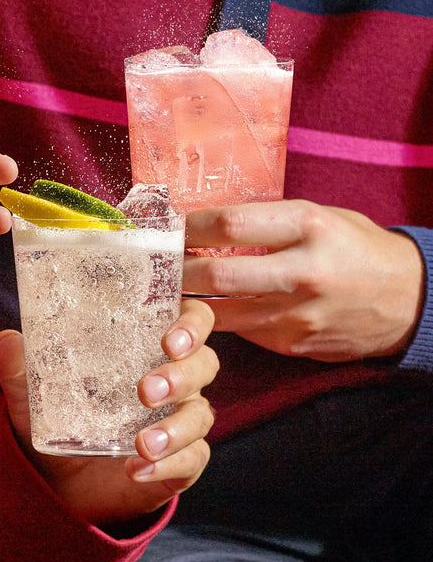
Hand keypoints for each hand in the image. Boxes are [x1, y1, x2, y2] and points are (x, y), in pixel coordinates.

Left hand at [0, 300, 216, 526]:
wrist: (56, 476)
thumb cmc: (57, 412)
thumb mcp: (31, 387)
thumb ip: (17, 361)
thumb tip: (7, 341)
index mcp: (146, 344)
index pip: (190, 319)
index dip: (190, 324)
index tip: (168, 339)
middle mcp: (173, 377)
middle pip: (204, 362)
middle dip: (181, 374)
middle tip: (145, 390)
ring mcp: (179, 419)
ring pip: (200, 414)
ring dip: (175, 427)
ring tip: (142, 442)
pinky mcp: (180, 461)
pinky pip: (191, 460)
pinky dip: (169, 465)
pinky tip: (137, 468)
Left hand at [184, 200, 423, 360]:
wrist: (408, 299)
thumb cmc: (352, 247)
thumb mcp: (317, 217)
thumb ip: (265, 221)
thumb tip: (199, 222)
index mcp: (308, 226)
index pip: (230, 223)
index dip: (188, 226)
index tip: (168, 226)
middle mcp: (303, 271)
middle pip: (217, 274)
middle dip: (176, 270)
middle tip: (154, 265)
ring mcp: (298, 314)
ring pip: (220, 312)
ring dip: (185, 301)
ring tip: (165, 289)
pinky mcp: (293, 344)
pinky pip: (239, 332)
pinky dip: (213, 321)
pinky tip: (197, 311)